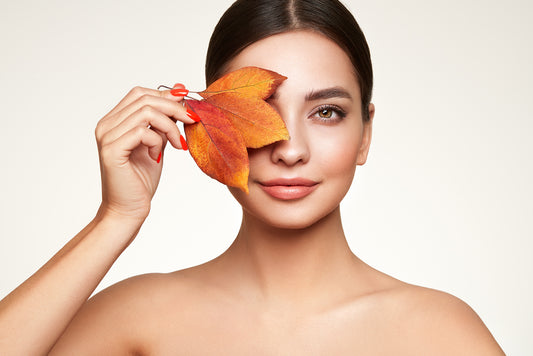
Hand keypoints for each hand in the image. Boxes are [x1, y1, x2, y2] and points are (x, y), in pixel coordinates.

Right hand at [95, 85, 194, 222]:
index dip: (166, 95)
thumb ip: (163, 121)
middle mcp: (106, 125)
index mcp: (114, 121)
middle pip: (144, 98)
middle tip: (193, 120)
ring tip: (179, 144)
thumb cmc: (141, 180)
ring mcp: (106, 136)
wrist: (128, 210)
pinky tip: (158, 156)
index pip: (140, 93)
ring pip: (146, 112)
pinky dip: (157, 141)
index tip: (188, 106)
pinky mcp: (112, 150)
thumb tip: (179, 91)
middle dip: (174, 108)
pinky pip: (142, 132)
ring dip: (170, 126)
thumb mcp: (157, 143)